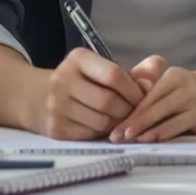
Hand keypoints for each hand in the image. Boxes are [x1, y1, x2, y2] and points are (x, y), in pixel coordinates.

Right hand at [16, 48, 144, 139]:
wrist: (36, 98)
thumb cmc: (79, 83)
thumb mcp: (101, 69)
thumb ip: (133, 71)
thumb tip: (159, 66)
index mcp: (77, 59)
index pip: (114, 74)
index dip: (134, 89)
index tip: (143, 97)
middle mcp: (62, 79)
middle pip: (109, 101)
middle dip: (128, 110)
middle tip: (134, 113)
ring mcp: (56, 105)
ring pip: (101, 121)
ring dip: (117, 124)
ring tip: (120, 120)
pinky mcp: (55, 128)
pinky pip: (90, 135)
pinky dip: (103, 134)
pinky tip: (104, 128)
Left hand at [110, 59, 195, 142]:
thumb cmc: (182, 97)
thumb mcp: (166, 89)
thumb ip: (146, 95)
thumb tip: (117, 113)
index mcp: (172, 76)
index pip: (146, 95)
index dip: (128, 112)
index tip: (113, 126)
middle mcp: (186, 85)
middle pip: (154, 105)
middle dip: (133, 122)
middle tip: (116, 135)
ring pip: (166, 115)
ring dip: (147, 129)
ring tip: (130, 138)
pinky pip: (180, 125)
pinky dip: (164, 132)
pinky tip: (151, 138)